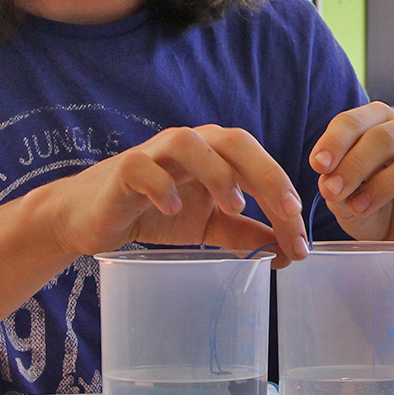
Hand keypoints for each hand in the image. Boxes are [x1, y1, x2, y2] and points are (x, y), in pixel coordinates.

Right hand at [38, 125, 308, 262]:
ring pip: (192, 142)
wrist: (93, 219)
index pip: (258, 165)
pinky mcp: (124, 170)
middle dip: (267, 174)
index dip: (284, 196)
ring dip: (218, 173)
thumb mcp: (210, 226)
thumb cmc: (155, 213)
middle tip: (286, 212)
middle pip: (235, 142)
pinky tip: (174, 209)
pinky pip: (144, 168)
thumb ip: (246, 233)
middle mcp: (191, 145)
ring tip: (235, 207)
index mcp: (216, 155)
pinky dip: (163, 185)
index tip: (300, 239)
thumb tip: (288, 253)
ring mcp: (156, 154)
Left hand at [309, 101, 393, 240]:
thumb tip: (329, 180)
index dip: (336, 140)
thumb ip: (335, 184)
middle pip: (388, 135)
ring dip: (385, 183)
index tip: (318, 166)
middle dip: (356, 163)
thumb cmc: (370, 209)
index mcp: (382, 125)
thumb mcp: (343, 197)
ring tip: (361, 207)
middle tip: (334, 191)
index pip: (358, 119)